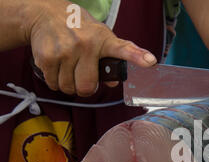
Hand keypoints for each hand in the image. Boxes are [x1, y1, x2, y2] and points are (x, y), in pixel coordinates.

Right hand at [25, 0, 155, 95]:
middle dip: (85, 88)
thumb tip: (113, 82)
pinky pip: (53, 84)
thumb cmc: (79, 30)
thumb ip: (112, 61)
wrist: (46, 14)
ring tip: (69, 68)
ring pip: (69, 88)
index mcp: (104, 40)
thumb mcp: (101, 39)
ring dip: (68, 84)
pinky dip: (55, 81)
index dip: (137, 56)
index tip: (150, 61)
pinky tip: (57, 66)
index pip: (124, 49)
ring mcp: (65, 51)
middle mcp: (85, 45)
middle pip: (87, 87)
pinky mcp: (47, 57)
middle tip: (83, 76)